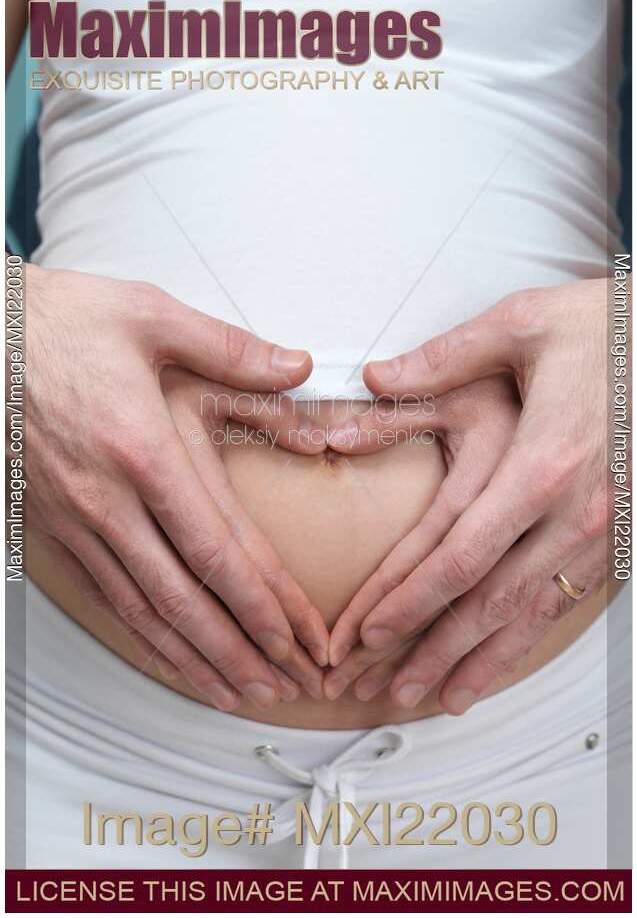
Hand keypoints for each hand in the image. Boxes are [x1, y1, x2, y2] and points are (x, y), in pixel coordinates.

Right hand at [23, 264, 328, 710]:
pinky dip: (142, 636)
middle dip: (241, 650)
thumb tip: (297, 365)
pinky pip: (103, 597)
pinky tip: (170, 657)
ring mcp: (75, 521)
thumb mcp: (150, 315)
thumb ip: (231, 349)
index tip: (300, 637)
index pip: (217, 548)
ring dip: (195, 658)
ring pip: (142, 611)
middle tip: (286, 685)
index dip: (264, 602)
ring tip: (239, 690)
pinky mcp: (51, 528)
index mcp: (143, 450)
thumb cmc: (62, 322)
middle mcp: (108, 501)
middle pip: (185, 598)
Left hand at [329, 280, 609, 712]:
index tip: (367, 631)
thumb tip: (376, 378)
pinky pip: (561, 602)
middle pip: (488, 600)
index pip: (461, 552)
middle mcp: (574, 510)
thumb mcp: (522, 325)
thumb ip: (443, 359)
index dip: (410, 599)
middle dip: (429, 649)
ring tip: (431, 698)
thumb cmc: (604, 331)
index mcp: (542, 461)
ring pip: (528, 614)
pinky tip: (495, 667)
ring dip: (475, 662)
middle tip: (380, 686)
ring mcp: (601, 530)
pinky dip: (523, 642)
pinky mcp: (614, 537)